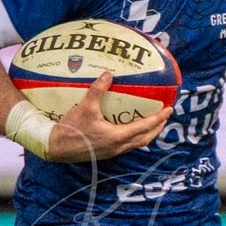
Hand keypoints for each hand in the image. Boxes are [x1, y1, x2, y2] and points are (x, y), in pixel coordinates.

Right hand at [46, 72, 169, 163]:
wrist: (55, 147)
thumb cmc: (71, 129)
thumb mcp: (85, 107)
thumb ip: (98, 90)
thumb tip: (109, 73)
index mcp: (117, 136)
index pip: (145, 127)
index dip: (158, 118)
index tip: (169, 109)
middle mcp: (118, 147)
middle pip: (145, 138)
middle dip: (157, 127)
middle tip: (164, 116)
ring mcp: (112, 151)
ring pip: (137, 143)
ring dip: (147, 133)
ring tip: (152, 122)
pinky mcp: (106, 152)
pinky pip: (127, 145)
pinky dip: (135, 136)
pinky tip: (130, 127)